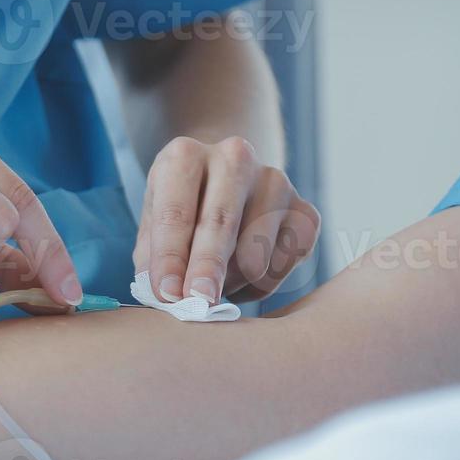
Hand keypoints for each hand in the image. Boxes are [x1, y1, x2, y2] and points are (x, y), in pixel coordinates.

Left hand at [137, 136, 320, 303]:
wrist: (228, 180)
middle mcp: (235, 159)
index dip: (170, 258)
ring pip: (255, 254)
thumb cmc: (183, 208)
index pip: (176, 213)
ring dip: (230, 283)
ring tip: (216, 281)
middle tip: (198, 302)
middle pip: (222, 223)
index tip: (166, 293)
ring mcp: (276, 183)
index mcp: (185, 156)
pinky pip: (281, 268)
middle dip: (208, 268)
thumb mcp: (154, 223)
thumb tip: (167, 298)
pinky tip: (243, 274)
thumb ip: (154, 258)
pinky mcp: (305, 212)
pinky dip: (258, 286)